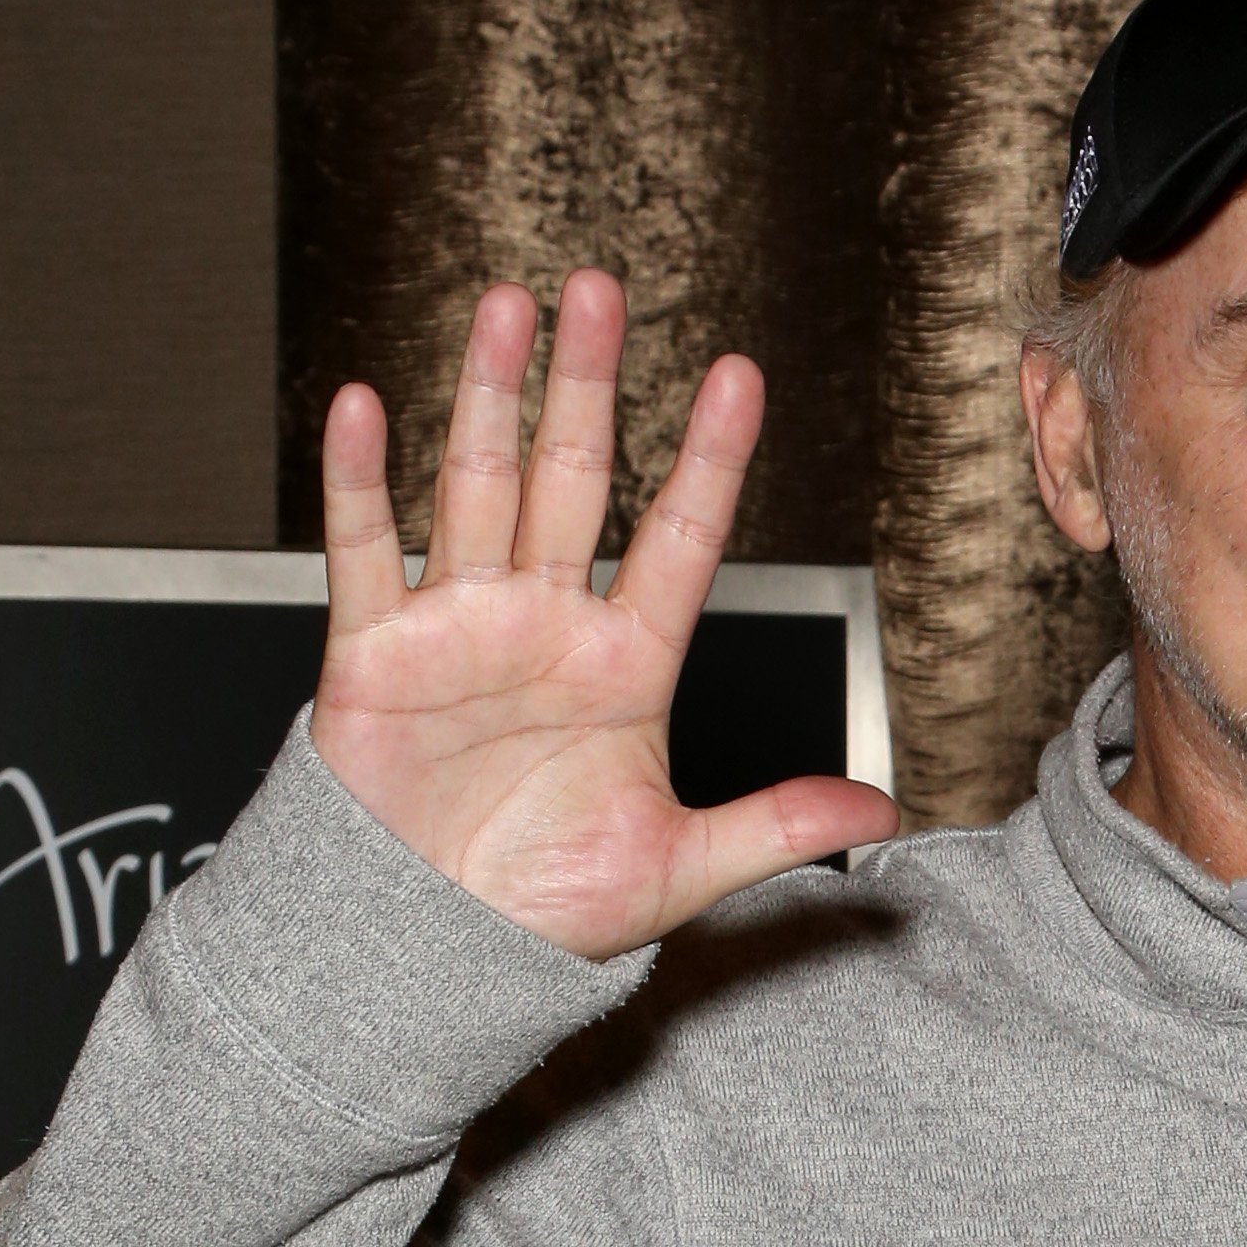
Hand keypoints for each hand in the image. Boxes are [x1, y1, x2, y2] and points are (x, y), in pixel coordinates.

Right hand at [311, 271, 897, 959]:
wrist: (434, 958)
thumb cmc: (547, 913)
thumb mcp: (680, 869)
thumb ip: (776, 826)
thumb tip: (884, 814)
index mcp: (628, 666)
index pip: (680, 538)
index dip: (710, 459)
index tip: (740, 377)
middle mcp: (546, 627)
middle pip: (574, 479)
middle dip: (588, 384)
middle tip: (600, 289)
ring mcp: (460, 630)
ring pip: (478, 487)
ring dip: (487, 396)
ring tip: (506, 308)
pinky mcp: (375, 655)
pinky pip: (366, 555)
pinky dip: (362, 483)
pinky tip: (366, 406)